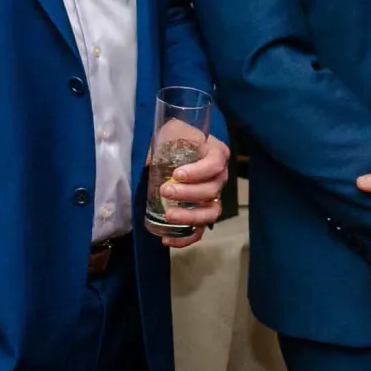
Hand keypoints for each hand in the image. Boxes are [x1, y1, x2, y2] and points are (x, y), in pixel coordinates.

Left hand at [156, 131, 230, 249]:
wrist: (177, 147)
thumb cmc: (177, 138)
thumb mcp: (172, 131)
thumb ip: (165, 142)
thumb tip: (150, 162)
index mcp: (217, 154)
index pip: (214, 165)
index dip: (198, 172)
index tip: (177, 175)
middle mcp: (220, 177)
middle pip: (211, 190)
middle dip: (188, 193)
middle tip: (165, 191)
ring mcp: (214, 197)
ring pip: (210, 213)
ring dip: (190, 216)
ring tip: (168, 216)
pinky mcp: (202, 213)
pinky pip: (200, 230)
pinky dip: (186, 238)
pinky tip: (167, 239)